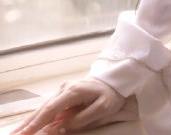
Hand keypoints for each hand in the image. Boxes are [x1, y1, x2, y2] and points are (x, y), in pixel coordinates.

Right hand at [10, 78, 125, 133]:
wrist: (114, 79)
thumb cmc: (110, 94)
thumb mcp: (101, 109)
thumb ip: (80, 119)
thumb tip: (59, 127)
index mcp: (74, 91)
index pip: (51, 109)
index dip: (38, 122)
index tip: (26, 133)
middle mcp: (65, 89)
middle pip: (43, 108)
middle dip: (28, 123)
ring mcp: (63, 91)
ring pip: (43, 108)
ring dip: (30, 120)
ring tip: (18, 132)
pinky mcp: (64, 95)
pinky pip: (48, 108)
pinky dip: (37, 116)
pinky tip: (29, 124)